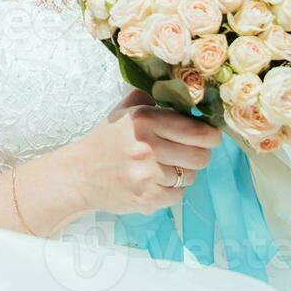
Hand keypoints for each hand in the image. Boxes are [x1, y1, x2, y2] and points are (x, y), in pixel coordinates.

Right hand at [65, 96, 221, 215]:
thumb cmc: (107, 141)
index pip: (198, 130)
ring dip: (183, 172)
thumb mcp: (124, 112)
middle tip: (189, 152)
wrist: (80, 174)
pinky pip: (178, 196)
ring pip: (190, 177)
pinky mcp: (146, 199)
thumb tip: (185, 92)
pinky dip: (171, 190)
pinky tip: (155, 182)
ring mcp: (147, 175)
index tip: (209, 135)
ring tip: (164, 166)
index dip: (211, 134)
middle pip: (201, 156)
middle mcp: (147, 146)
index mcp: (144, 120)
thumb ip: (152, 97)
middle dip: (200, 154)